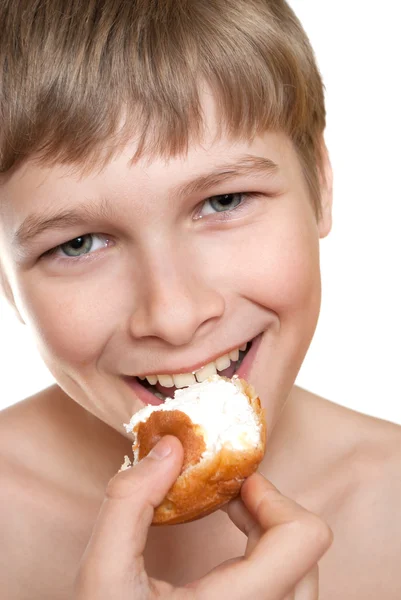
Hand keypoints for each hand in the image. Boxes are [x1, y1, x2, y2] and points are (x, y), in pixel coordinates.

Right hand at [74, 436, 332, 598]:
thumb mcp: (103, 575)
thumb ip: (129, 501)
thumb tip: (171, 446)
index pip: (304, 539)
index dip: (273, 497)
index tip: (233, 483)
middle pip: (308, 553)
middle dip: (269, 510)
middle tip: (225, 493)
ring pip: (303, 573)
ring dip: (271, 531)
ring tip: (227, 512)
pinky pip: (291, 588)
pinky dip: (270, 556)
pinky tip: (234, 546)